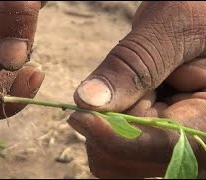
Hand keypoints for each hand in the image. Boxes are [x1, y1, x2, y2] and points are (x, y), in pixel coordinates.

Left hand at [67, 2, 205, 177]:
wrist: (198, 16)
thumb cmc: (197, 10)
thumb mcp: (172, 27)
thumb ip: (133, 65)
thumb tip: (86, 101)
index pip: (162, 146)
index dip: (115, 138)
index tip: (77, 116)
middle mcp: (197, 140)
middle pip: (134, 159)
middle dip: (109, 123)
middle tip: (119, 80)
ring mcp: (174, 140)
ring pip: (119, 156)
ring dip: (108, 120)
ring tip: (134, 82)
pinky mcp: (155, 134)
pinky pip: (116, 143)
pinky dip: (107, 120)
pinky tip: (125, 94)